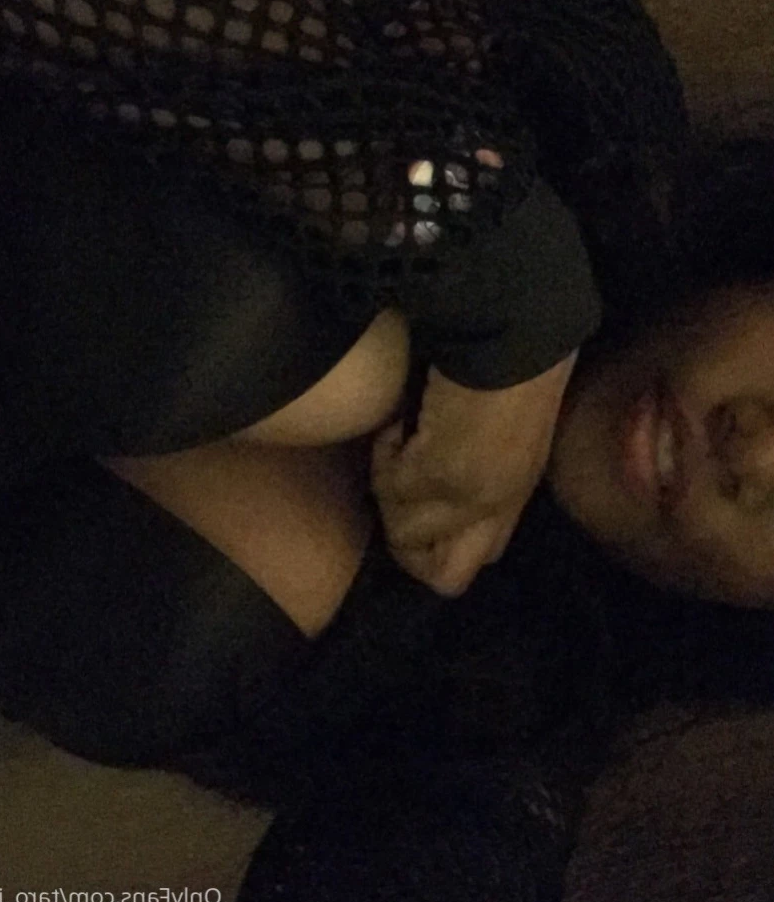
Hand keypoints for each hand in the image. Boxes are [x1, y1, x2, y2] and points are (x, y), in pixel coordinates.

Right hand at [371, 354, 577, 595]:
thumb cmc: (513, 358)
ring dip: (388, 489)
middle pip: (445, 576)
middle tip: (399, 485)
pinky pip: (389, 488)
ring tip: (398, 439)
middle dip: (410, 546)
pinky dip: (382, 454)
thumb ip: (480, 461)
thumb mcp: (507, 425)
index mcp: (517, 488)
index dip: (441, 538)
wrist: (511, 325)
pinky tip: (397, 423)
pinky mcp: (441, 474)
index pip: (480, 556)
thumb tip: (429, 465)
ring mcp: (472, 496)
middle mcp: (499, 504)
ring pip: (404, 533)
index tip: (422, 486)